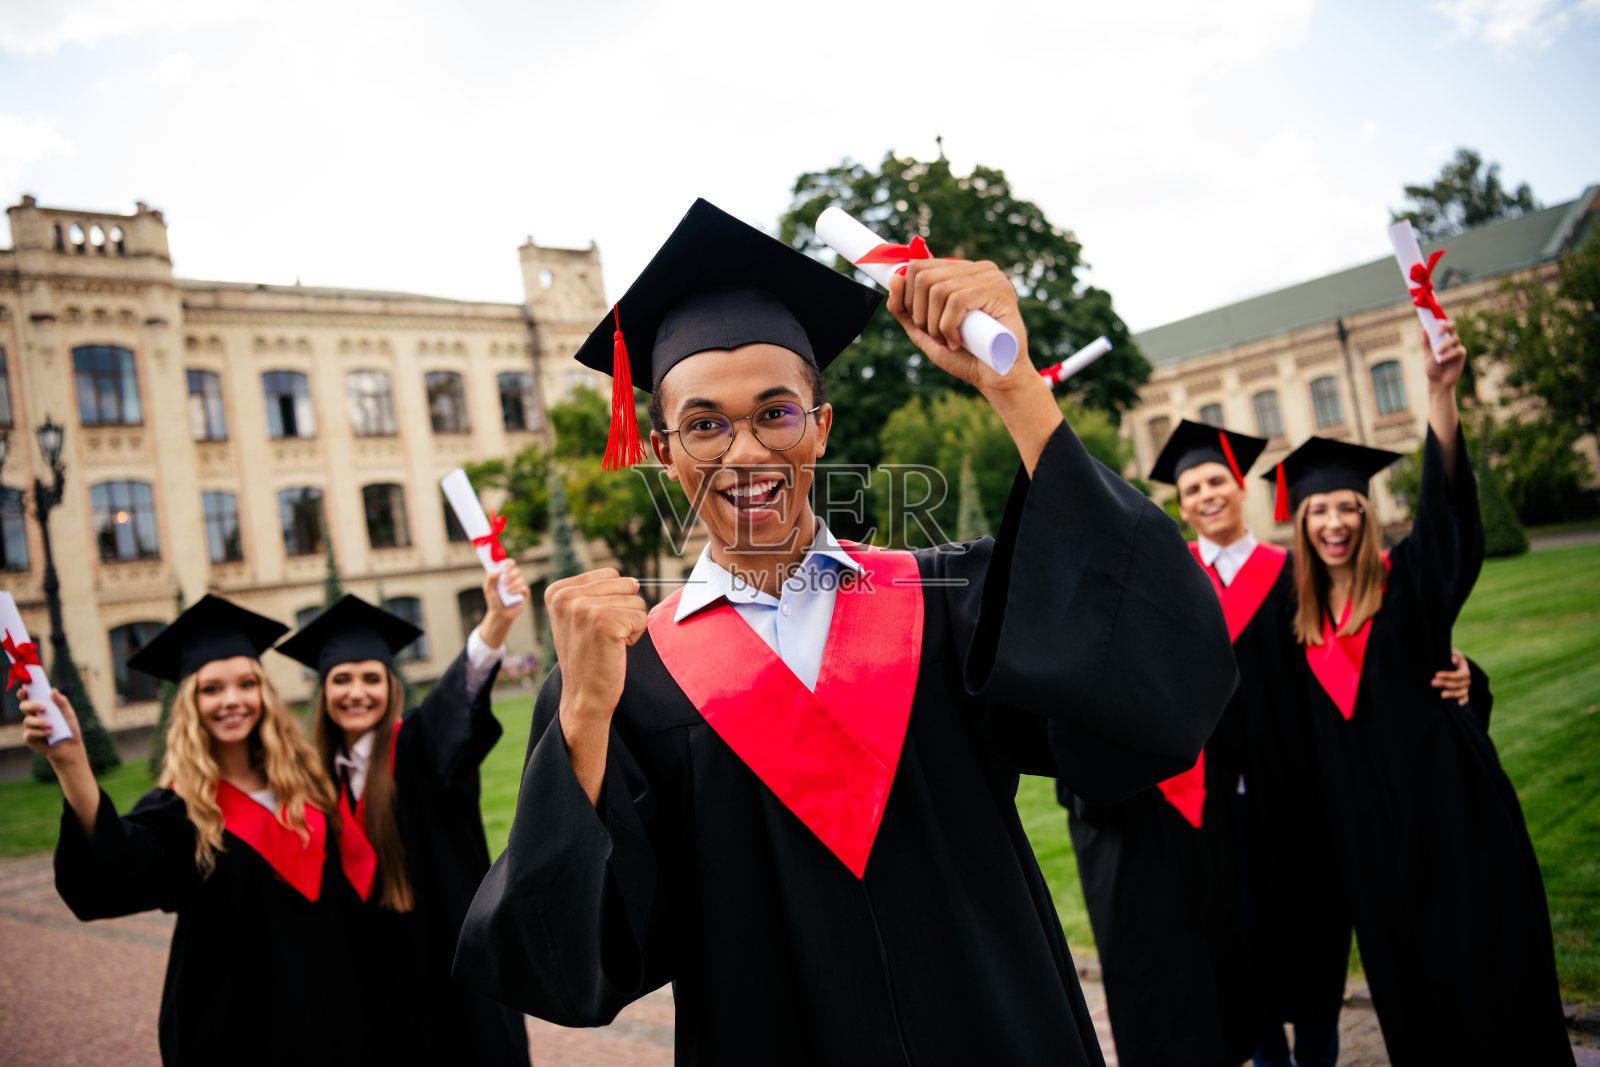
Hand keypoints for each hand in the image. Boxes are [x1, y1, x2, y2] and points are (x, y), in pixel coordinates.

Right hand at [21, 689, 83, 762]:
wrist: (70, 747)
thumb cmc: (69, 728)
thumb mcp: (68, 714)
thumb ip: (62, 702)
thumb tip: (53, 690)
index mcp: (40, 708)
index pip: (29, 698)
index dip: (23, 693)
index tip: (24, 689)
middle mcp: (33, 716)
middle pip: (24, 707)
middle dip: (32, 705)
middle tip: (44, 709)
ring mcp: (30, 728)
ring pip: (27, 721)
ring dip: (39, 722)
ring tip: (52, 726)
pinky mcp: (29, 739)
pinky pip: (29, 733)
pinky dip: (39, 732)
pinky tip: (48, 733)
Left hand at [480, 560, 530, 647]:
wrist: (499, 614)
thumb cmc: (493, 600)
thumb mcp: (488, 588)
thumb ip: (490, 577)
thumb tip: (499, 569)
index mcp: (504, 575)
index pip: (509, 564)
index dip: (508, 562)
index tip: (504, 564)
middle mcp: (513, 579)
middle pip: (516, 569)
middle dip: (510, 574)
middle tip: (504, 581)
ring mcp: (519, 586)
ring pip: (520, 579)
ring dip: (512, 584)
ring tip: (506, 591)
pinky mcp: (525, 593)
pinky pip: (524, 587)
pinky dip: (517, 590)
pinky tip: (511, 595)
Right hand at [547, 568, 647, 806]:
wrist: (583, 697)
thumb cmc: (588, 657)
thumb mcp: (579, 618)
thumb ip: (597, 593)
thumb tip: (635, 581)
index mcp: (558, 590)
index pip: (611, 575)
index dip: (613, 600)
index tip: (594, 625)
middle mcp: (567, 595)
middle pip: (626, 584)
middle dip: (624, 610)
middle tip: (604, 636)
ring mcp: (584, 607)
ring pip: (636, 601)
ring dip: (629, 624)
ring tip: (608, 643)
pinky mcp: (605, 621)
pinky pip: (642, 618)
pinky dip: (635, 636)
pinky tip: (615, 650)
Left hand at [887, 258, 1032, 392]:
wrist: (996, 377)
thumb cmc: (964, 354)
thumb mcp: (924, 331)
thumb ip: (904, 309)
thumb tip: (894, 278)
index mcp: (960, 271)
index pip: (918, 267)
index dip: (908, 297)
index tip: (920, 323)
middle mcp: (977, 268)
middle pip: (924, 277)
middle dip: (920, 314)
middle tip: (935, 335)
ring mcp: (991, 276)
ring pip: (939, 290)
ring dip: (934, 324)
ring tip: (948, 341)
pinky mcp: (1000, 290)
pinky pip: (957, 300)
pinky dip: (949, 326)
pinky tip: (957, 342)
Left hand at [1422, 319, 1465, 391]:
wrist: (1438, 382)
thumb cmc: (1432, 367)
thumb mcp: (1427, 354)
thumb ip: (1426, 342)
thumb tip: (1423, 328)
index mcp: (1441, 338)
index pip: (1443, 324)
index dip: (1440, 319)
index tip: (1434, 319)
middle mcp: (1450, 340)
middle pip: (1452, 326)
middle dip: (1446, 326)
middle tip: (1438, 332)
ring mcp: (1456, 347)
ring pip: (1455, 338)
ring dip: (1445, 344)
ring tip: (1437, 352)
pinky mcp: (1461, 355)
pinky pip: (1458, 351)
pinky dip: (1449, 354)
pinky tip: (1442, 360)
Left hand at [1430, 649, 1471, 705]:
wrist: (1452, 665)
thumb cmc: (1451, 658)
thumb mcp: (1453, 653)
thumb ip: (1454, 655)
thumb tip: (1453, 660)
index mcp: (1465, 670)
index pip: (1458, 674)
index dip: (1448, 675)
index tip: (1436, 674)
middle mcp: (1467, 680)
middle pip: (1458, 684)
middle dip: (1445, 684)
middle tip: (1432, 683)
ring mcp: (1465, 688)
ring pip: (1461, 692)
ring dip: (1452, 694)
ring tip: (1441, 695)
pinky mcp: (1463, 693)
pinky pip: (1466, 698)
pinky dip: (1464, 701)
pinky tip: (1459, 704)